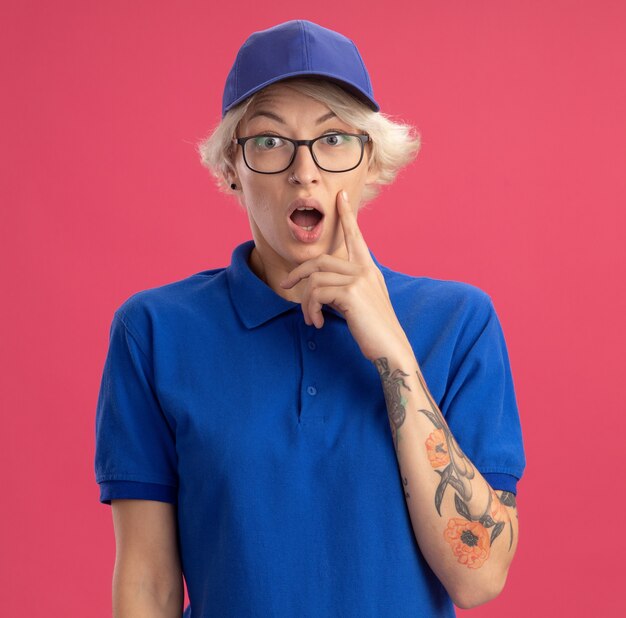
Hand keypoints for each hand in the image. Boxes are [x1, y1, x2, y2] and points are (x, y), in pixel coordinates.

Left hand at [280, 190, 412, 361]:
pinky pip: (317, 294)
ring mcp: (358, 280)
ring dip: (306, 302)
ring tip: (311, 318)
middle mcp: (365, 270)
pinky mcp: (350, 294)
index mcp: (369, 269)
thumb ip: (346, 288)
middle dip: (299, 273)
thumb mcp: (362, 303)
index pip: (356, 236)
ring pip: (315, 279)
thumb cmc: (375, 330)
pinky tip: (317, 323)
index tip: (341, 195)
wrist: (391, 349)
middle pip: (320, 260)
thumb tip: (321, 289)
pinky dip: (311, 310)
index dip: (347, 215)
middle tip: (287, 285)